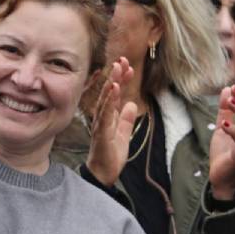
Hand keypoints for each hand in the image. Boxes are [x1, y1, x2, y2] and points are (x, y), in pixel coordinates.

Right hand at [86, 57, 137, 185]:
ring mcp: (101, 123)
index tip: (127, 66)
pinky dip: (110, 100)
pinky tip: (114, 89)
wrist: (103, 173)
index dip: (121, 80)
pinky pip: (106, 113)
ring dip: (112, 83)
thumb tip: (132, 105)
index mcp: (109, 117)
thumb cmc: (110, 156)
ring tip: (117, 69)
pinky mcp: (102, 131)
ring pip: (107, 99)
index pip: (116, 94)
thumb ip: (127, 120)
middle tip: (122, 60)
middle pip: (110, 93)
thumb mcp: (124, 135)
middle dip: (116, 76)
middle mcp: (103, 117)